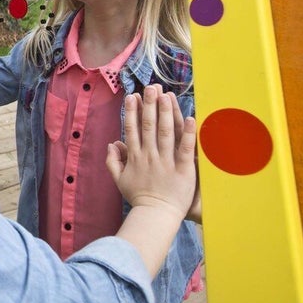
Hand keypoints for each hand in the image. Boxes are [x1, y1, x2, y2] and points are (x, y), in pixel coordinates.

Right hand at [106, 85, 196, 222]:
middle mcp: (149, 156)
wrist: (155, 216)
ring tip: (166, 95)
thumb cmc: (139, 199)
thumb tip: (112, 144)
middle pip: (148, 126)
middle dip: (149, 105)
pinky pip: (185, 148)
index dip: (132, 112)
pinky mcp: (183, 169)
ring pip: (165, 132)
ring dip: (165, 112)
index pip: (132, 129)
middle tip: (150, 87)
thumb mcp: (120, 180)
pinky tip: (191, 118)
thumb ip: (113, 161)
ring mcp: (166, 162)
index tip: (132, 96)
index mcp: (135, 157)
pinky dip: (188, 133)